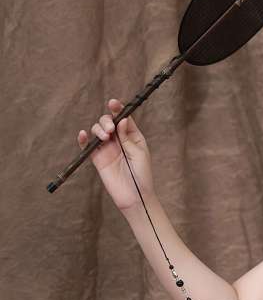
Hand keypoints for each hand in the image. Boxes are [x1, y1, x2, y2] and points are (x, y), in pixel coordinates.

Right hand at [77, 98, 155, 212]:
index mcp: (131, 136)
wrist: (134, 196)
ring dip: (98, 129)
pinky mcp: (98, 158)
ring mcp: (107, 148)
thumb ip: (128, 137)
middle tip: (110, 131)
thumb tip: (121, 119)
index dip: (117, 108)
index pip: (122, 117)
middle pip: (107, 121)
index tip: (113, 103)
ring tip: (105, 137)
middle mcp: (118, 140)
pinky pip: (87, 145)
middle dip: (106, 121)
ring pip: (97, 130)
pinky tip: (83, 135)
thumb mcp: (138, 153)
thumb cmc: (141, 175)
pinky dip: (83, 139)